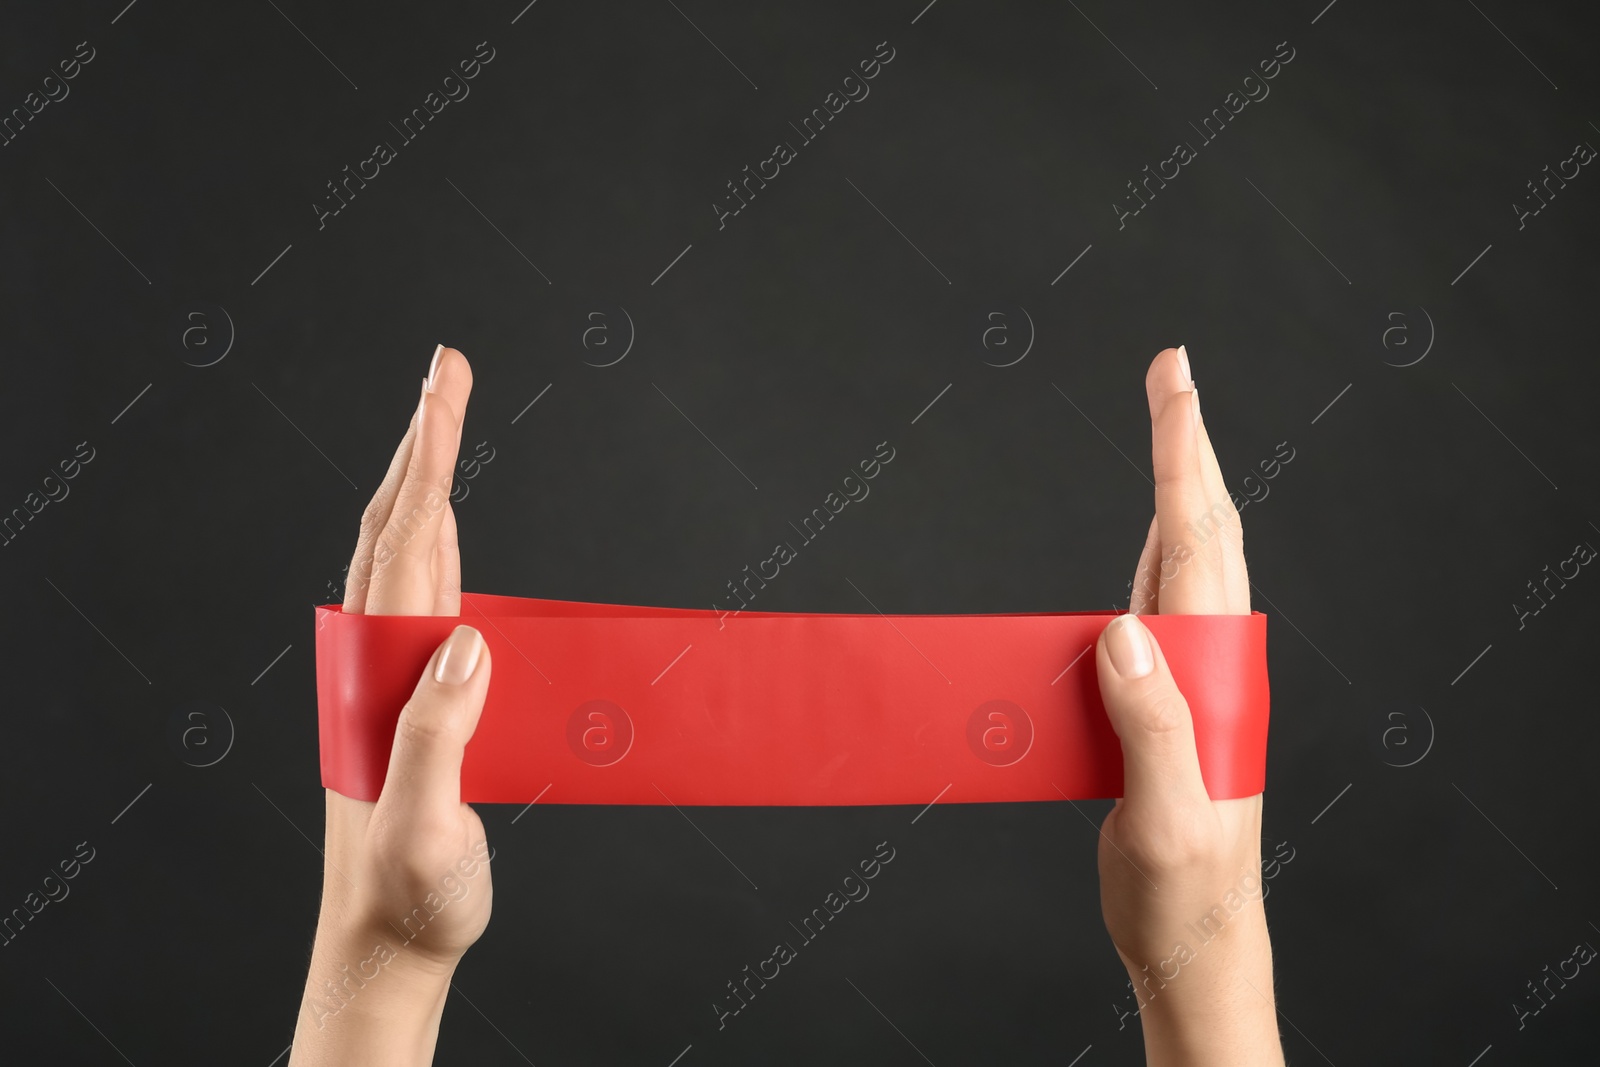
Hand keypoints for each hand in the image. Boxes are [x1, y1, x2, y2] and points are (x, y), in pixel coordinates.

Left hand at [291, 346, 492, 1066]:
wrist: (390, 939)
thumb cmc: (409, 893)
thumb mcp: (420, 826)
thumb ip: (435, 734)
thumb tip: (464, 640)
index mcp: (378, 680)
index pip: (404, 548)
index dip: (426, 463)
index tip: (442, 389)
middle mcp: (377, 664)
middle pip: (398, 529)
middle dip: (422, 442)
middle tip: (447, 369)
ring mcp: (392, 677)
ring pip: (406, 556)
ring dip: (426, 481)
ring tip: (443, 420)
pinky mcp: (414, 698)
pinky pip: (426, 599)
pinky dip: (437, 541)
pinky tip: (445, 528)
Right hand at [1092, 346, 1283, 1064]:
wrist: (1194, 936)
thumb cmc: (1183, 887)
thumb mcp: (1167, 817)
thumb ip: (1153, 724)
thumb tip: (1126, 629)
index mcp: (1214, 676)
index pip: (1198, 545)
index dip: (1183, 458)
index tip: (1174, 386)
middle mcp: (1213, 662)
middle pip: (1203, 529)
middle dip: (1188, 443)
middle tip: (1171, 371)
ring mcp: (1196, 676)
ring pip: (1188, 558)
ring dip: (1179, 484)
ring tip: (1171, 425)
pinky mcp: (1170, 697)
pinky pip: (1162, 602)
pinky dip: (1157, 546)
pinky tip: (1151, 535)